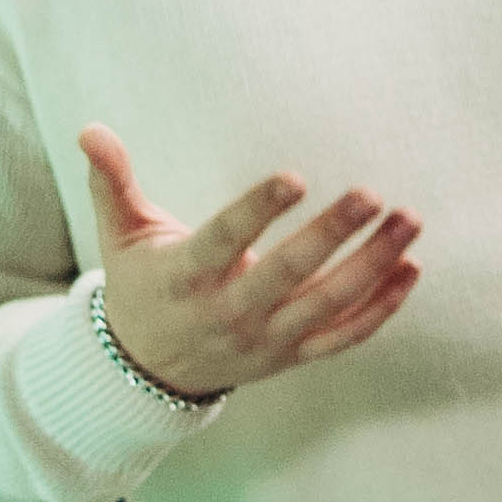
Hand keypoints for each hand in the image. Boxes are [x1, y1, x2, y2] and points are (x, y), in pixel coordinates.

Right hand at [80, 127, 417, 401]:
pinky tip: (410, 269)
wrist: (146, 372)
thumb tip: (91, 130)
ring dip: (373, 265)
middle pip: (288, 274)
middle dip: (332, 235)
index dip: (259, 210)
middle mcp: (228, 313)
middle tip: (372, 195)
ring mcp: (264, 340)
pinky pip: (344, 337)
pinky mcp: (290, 357)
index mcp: (185, 278)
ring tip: (408, 222)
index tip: (294, 178)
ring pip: (327, 306)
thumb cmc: (141, 287)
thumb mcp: (119, 237)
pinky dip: (381, 308)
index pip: (225, 240)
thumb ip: (111, 182)